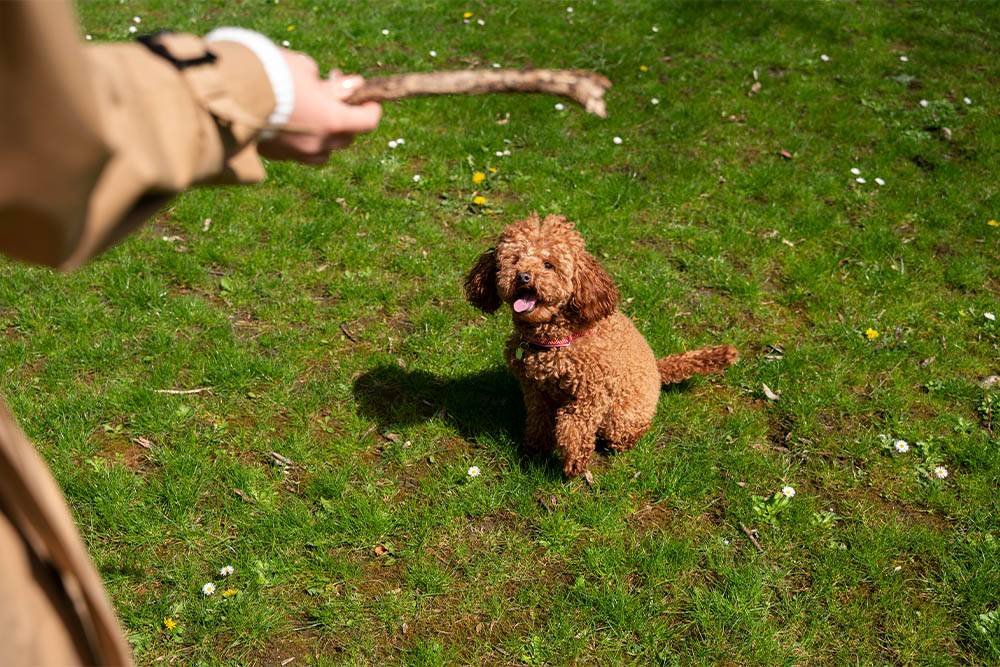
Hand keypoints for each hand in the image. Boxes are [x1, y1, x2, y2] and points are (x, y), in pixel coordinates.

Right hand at [258, 51, 380, 164]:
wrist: (229, 93)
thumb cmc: (271, 74)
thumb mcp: (305, 69)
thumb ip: (332, 83)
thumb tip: (351, 85)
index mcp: (333, 120)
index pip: (367, 121)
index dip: (371, 108)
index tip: (367, 98)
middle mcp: (320, 143)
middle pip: (348, 138)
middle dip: (346, 117)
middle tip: (334, 96)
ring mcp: (299, 154)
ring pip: (326, 152)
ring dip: (327, 136)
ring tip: (316, 116)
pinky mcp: (278, 157)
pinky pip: (301, 155)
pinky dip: (305, 142)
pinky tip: (294, 125)